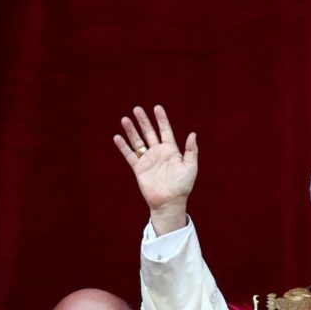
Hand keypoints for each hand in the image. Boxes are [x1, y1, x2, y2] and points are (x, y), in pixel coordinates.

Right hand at [113, 105, 197, 234]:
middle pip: (149, 133)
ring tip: (125, 119)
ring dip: (131, 130)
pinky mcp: (139, 168)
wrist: (170, 202)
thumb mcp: (190, 167)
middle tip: (137, 109)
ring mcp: (148, 160)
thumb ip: (191, 150)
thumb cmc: (183, 186)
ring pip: (138, 141)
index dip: (161, 119)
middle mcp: (158, 153)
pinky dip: (123, 146)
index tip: (157, 107)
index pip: (165, 131)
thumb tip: (193, 134)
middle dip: (143, 121)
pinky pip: (130, 155)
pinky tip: (117, 137)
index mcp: (171, 151)